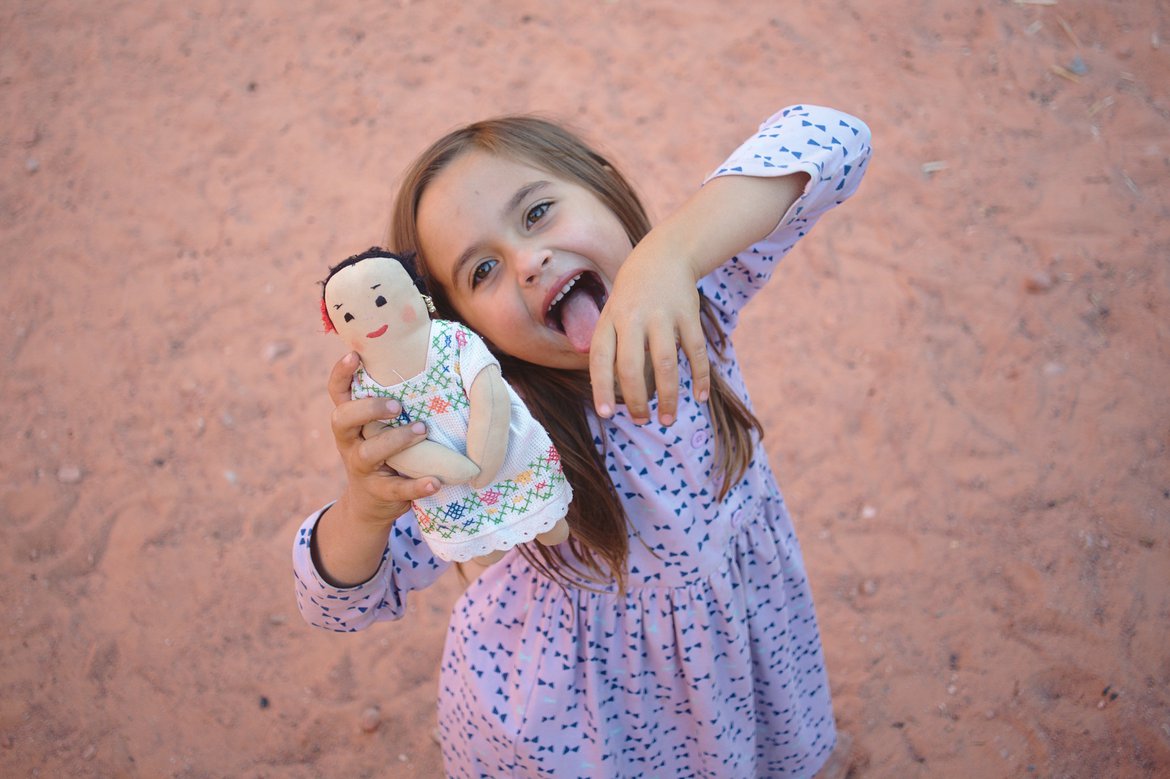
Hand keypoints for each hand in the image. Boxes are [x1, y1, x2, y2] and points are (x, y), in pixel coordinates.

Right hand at [327, 352, 439, 525]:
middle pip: (343, 419)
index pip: (337, 393)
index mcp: (349, 421)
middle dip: (368, 408)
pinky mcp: (380, 492)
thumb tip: (422, 357)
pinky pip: (397, 489)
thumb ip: (390, 401)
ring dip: (397, 440)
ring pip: (370, 453)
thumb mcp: (378, 427)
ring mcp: (362, 468)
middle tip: (397, 405)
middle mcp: (350, 441)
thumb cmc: (383, 450)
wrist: (371, 504)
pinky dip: (416, 486)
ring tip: (422, 430)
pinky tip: (434, 482)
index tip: (355, 355)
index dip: (341, 373)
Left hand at [589, 234, 710, 426]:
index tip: (606, 413)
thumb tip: (609, 391)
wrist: (665, 254)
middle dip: (636, 400)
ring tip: (669, 419)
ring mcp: (662, 315)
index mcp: (610, 319)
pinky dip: (700, 376)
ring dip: (668, 396)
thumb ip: (610, 345)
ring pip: (665, 363)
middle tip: (643, 420)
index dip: (601, 387)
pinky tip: (700, 396)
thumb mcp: (612, 312)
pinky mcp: (688, 314)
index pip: (600, 358)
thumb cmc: (633, 294)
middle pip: (631, 366)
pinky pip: (696, 351)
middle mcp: (633, 317)